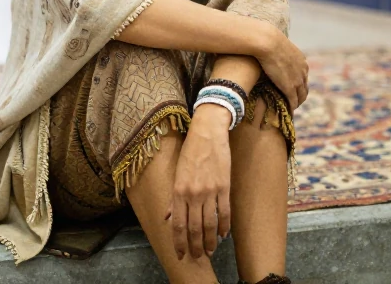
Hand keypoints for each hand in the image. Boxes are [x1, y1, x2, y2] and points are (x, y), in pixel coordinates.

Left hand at [167, 104, 231, 260]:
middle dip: (195, 246)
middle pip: (194, 228)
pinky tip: (224, 235)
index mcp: (178, 191)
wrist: (207, 134)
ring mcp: (210, 191)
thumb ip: (172, 198)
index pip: (177, 224)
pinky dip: (224, 226)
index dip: (179, 242)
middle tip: (198, 257)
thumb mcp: (176, 173)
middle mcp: (193, 194)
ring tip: (211, 251)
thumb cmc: (190, 152)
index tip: (181, 254)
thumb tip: (166, 217)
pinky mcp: (224, 187)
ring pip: (210, 224)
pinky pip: (224, 212)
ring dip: (210, 241)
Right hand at [253, 23, 309, 108]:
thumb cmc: (267, 40)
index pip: (303, 76)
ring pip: (301, 96)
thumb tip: (267, 50)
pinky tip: (288, 111)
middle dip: (299, 96)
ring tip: (290, 108)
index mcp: (301, 61)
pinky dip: (291, 107)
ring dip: (296, 103)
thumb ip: (277, 52)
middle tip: (292, 102)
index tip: (293, 90)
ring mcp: (297, 80)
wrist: (268, 42)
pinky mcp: (290, 87)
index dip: (298, 84)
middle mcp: (303, 71)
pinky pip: (293, 101)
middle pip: (304, 88)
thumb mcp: (277, 46)